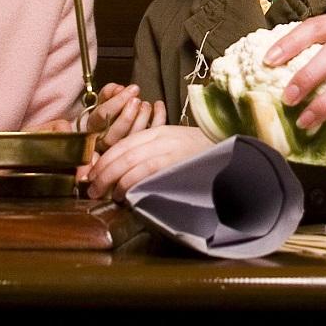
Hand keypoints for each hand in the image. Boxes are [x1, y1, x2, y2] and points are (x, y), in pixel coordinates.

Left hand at [85, 125, 215, 201]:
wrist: (234, 157)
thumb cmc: (202, 158)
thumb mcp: (175, 148)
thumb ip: (153, 155)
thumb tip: (125, 173)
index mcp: (159, 131)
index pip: (123, 143)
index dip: (104, 159)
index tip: (91, 174)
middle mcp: (162, 137)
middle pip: (122, 151)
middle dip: (102, 170)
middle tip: (90, 188)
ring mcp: (169, 148)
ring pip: (130, 160)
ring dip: (111, 179)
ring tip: (102, 193)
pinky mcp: (176, 162)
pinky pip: (145, 170)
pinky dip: (129, 182)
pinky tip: (122, 193)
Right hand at [88, 82, 165, 154]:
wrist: (109, 127)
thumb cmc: (108, 113)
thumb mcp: (104, 100)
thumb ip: (109, 92)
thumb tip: (119, 89)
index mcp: (93, 126)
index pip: (102, 115)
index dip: (117, 101)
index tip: (129, 88)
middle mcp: (103, 141)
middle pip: (112, 134)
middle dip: (127, 116)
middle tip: (137, 100)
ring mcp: (120, 148)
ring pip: (130, 140)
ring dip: (142, 119)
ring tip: (146, 104)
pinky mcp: (138, 149)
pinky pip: (149, 138)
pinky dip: (158, 120)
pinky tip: (158, 106)